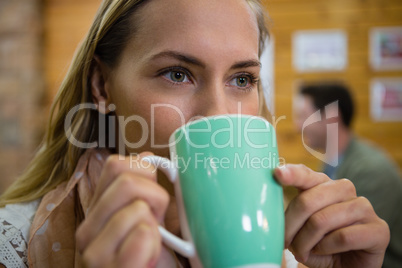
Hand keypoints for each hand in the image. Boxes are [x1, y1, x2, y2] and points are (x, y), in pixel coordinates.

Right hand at [76, 153, 169, 267]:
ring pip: (139, 208)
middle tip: (156, 223)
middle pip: (128, 182)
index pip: (117, 165)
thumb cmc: (149, 257)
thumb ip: (142, 190)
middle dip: (157, 198)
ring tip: (152, 245)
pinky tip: (149, 257)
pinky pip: (143, 233)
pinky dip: (155, 244)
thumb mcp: (147, 219)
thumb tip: (146, 157)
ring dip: (157, 227)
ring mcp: (95, 253)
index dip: (145, 173)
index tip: (152, 197)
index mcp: (97, 211)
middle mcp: (87, 230)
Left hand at [275, 164, 389, 267]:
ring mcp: (363, 207)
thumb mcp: (299, 228)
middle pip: (308, 200)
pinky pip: (343, 237)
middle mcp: (344, 189)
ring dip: (306, 242)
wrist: (344, 266)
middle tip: (285, 243)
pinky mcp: (378, 229)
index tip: (278, 173)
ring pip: (322, 220)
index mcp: (323, 184)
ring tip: (302, 252)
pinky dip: (326, 248)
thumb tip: (269, 208)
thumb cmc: (318, 244)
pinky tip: (323, 251)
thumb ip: (291, 213)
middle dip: (290, 226)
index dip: (292, 173)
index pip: (306, 174)